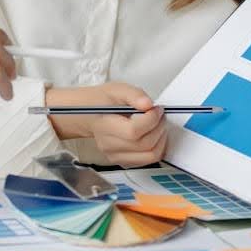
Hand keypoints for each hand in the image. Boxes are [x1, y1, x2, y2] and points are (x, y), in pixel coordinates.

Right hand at [46, 82, 166, 166]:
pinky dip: (157, 148)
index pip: (133, 132)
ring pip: (150, 156)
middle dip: (159, 128)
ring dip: (161, 139)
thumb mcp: (117, 89)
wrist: (89, 114)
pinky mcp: (123, 161)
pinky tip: (153, 134)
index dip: (151, 120)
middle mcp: (109, 145)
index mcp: (105, 126)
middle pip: (144, 145)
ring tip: (158, 124)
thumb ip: (134, 94)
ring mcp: (116, 155)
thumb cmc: (103, 102)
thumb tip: (148, 104)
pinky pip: (148, 160)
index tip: (156, 109)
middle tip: (159, 114)